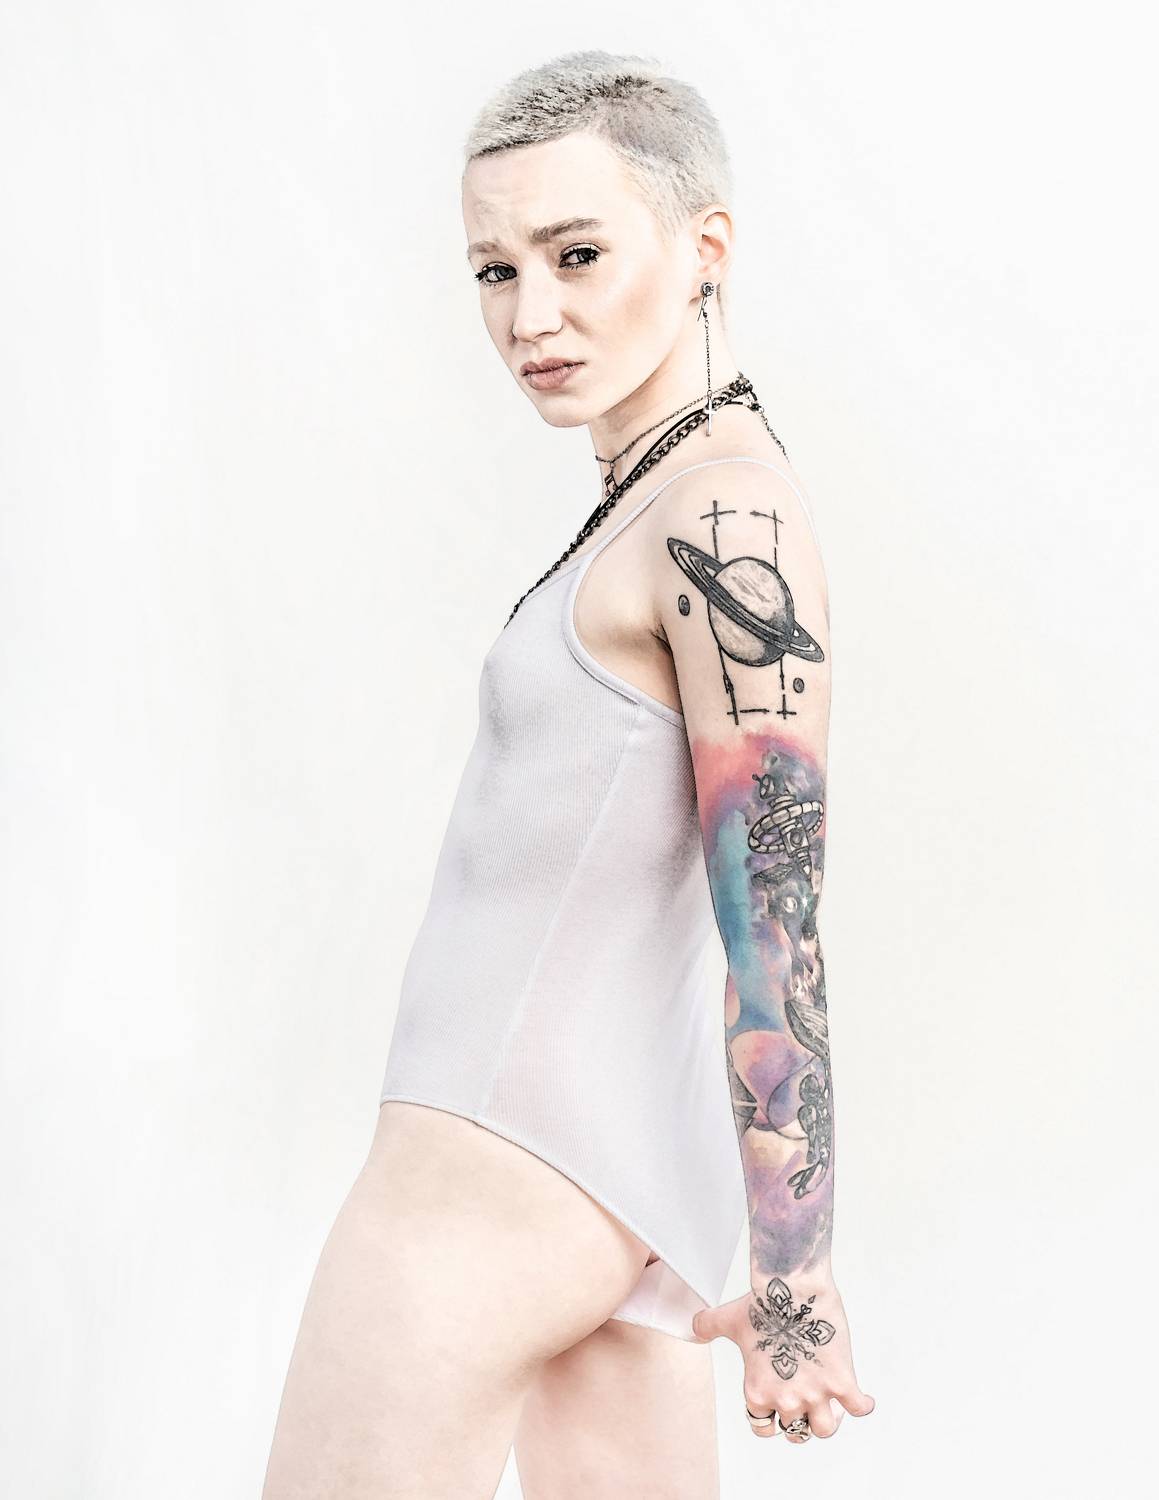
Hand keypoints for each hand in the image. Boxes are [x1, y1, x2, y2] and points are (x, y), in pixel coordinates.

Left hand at [691, 1273, 874, 1440]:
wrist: (791, 1287)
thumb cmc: (761, 1303)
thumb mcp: (727, 1319)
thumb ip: (707, 1326)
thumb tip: (694, 1326)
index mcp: (757, 1393)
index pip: (762, 1427)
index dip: (770, 1419)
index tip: (779, 1407)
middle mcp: (785, 1400)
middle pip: (795, 1432)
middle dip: (800, 1418)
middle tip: (805, 1399)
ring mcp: (815, 1394)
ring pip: (824, 1430)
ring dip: (828, 1420)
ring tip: (831, 1405)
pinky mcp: (841, 1381)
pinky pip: (858, 1408)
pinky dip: (861, 1404)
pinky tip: (859, 1396)